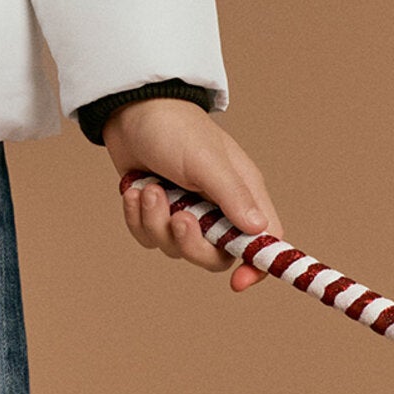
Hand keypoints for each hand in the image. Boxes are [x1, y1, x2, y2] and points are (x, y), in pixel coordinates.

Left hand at [102, 99, 280, 293]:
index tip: (237, 283)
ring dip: (156, 221)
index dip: (256, 267)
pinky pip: (148, 237)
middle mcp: (217, 207)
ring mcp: (186, 210)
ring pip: (175, 248)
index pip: (264, 242)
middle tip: (177, 218)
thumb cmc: (175, 129)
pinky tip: (133, 191)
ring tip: (149, 189)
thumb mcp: (206, 161)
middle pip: (215, 256)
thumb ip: (232, 196)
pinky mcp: (157, 211)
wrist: (129, 110)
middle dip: (190, 244)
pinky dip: (137, 218)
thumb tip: (260, 231)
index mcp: (242, 194)